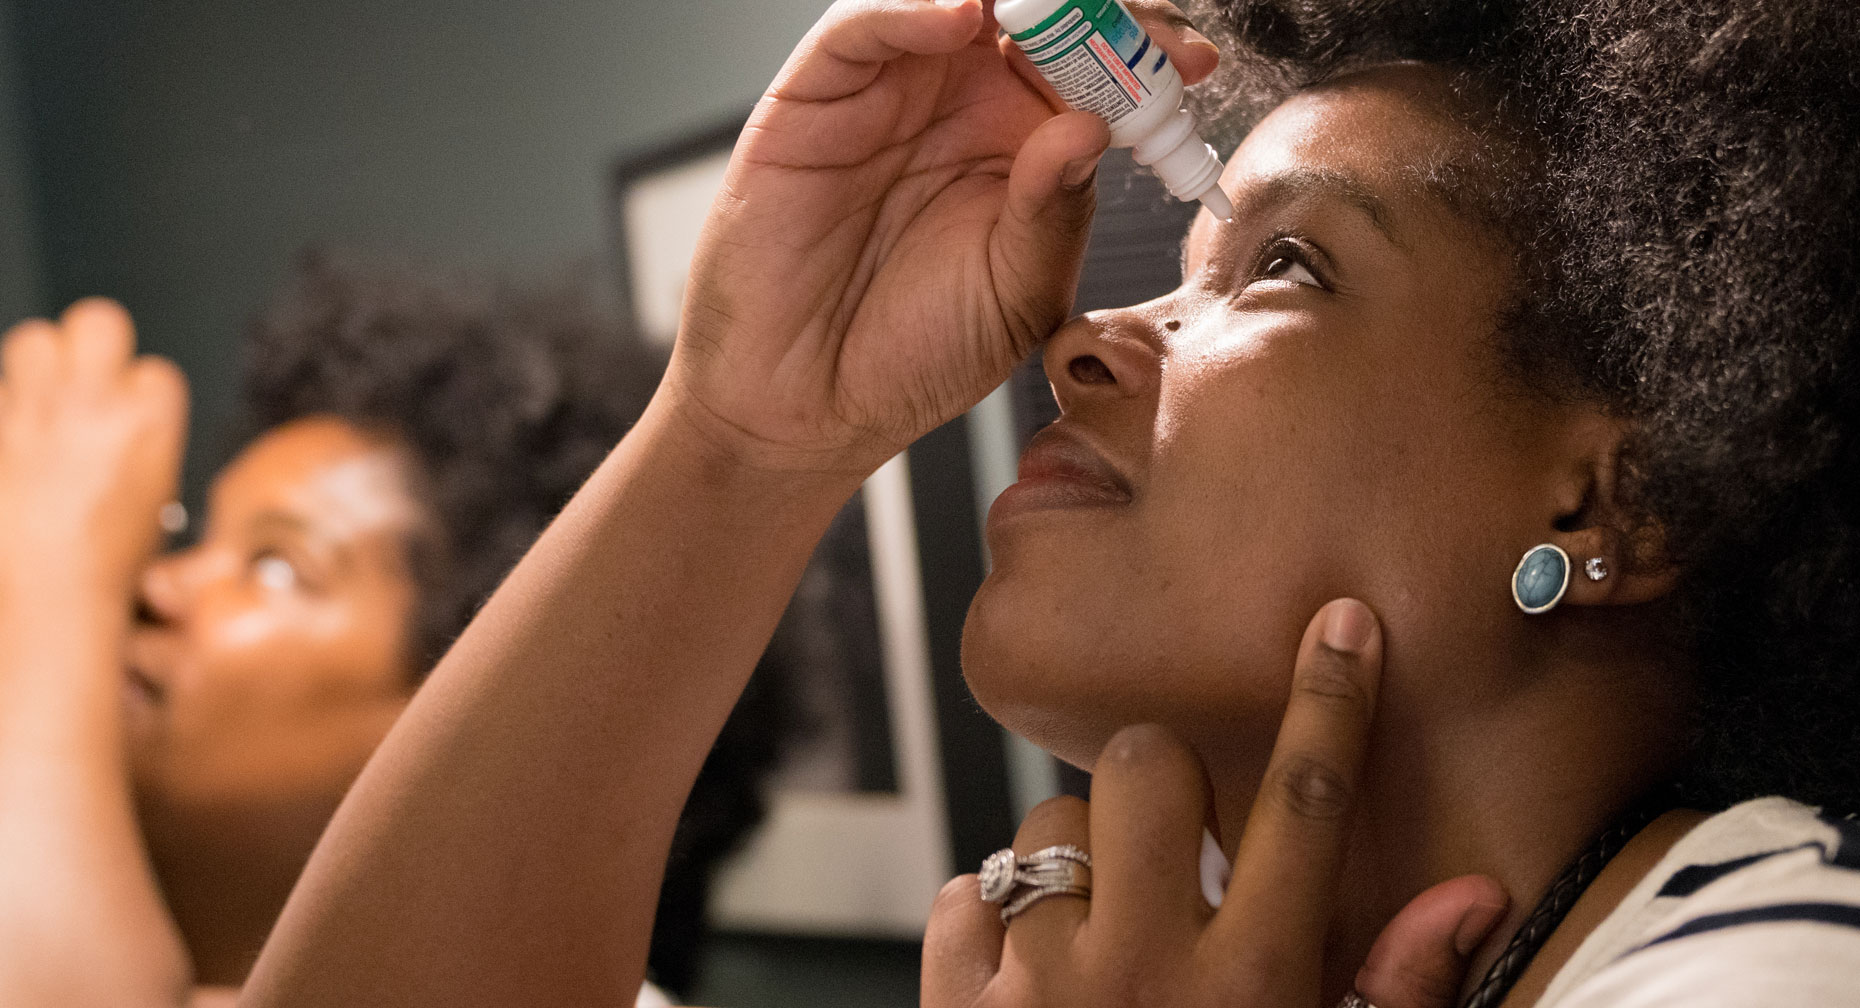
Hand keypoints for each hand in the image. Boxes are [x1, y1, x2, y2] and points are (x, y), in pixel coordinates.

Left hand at [0, 299, 187, 595]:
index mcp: (149, 422)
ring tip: (41, 402)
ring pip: (33, 339)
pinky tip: (13, 440)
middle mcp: (93, 405)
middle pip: (97, 320)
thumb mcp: (156, 499)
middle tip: (86, 379)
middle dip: (93, 344)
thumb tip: (129, 424)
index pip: (154, 370)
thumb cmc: (106, 562)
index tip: (131, 419)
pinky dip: (3, 411)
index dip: (140, 394)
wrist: (51, 594)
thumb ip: (144, 445)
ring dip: (38, 365)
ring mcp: (35, 413)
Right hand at [665, 0, 1218, 475]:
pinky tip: (959, 17)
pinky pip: (864, 24)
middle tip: (1132, 23)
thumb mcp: (1017, 294)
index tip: (1189, 63)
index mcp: (1025, 140)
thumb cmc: (913, 355)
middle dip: (1089, 4)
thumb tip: (1091, 127)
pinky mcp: (817, 93)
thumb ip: (1055, 211)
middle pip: (1034, 8)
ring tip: (1058, 9)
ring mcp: (892, 87)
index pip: (1094, 60)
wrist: (808, 405)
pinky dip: (911, 5)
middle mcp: (962, 98)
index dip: (1141, 46)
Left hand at [922, 599, 1509, 1007]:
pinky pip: (959, 898)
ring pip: (1040, 826)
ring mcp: (1039, 988)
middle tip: (1167, 840)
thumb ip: (1394, 990)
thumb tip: (1469, 892)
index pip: (1306, 807)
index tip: (1341, 624)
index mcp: (1253, 988)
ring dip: (1067, 864)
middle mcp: (1144, 969)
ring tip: (1094, 942)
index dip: (1332, 702)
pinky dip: (985, 924)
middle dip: (1155, 779)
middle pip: (1144, 766)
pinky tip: (1025, 982)